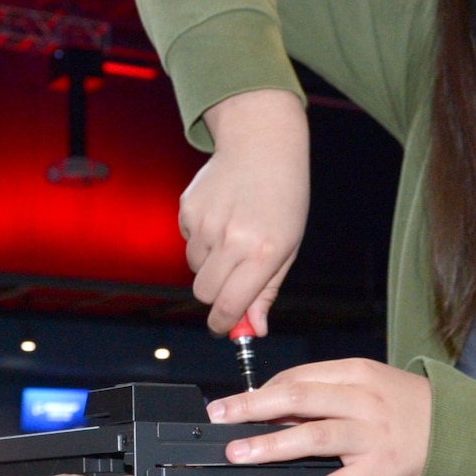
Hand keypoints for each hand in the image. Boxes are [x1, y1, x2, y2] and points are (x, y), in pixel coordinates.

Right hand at [184, 89, 309, 335]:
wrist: (262, 146)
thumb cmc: (283, 198)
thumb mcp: (288, 247)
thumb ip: (267, 291)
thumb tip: (253, 329)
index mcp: (262, 252)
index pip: (229, 305)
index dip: (223, 323)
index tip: (223, 326)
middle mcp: (231, 239)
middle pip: (204, 292)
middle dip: (215, 295)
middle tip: (230, 281)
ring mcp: (205, 223)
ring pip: (194, 267)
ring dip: (209, 263)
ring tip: (231, 236)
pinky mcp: (187, 209)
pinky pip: (187, 241)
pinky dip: (201, 238)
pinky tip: (221, 216)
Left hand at [204, 358, 431, 475]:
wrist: (458, 429)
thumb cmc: (405, 405)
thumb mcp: (367, 383)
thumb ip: (324, 390)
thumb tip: (271, 403)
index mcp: (355, 374)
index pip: (298, 378)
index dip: (259, 391)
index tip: (231, 404)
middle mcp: (362, 401)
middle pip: (299, 399)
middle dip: (252, 407)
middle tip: (220, 417)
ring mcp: (371, 437)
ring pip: (313, 437)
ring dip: (271, 445)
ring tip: (239, 453)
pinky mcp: (380, 470)